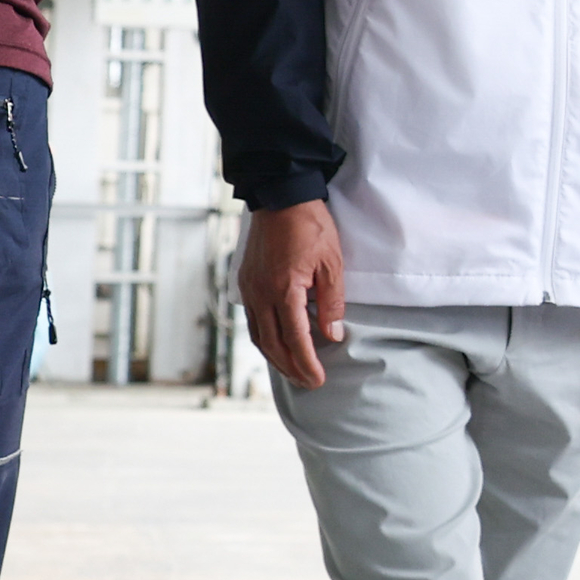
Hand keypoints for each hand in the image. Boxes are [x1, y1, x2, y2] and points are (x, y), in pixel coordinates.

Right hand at [239, 200, 349, 390]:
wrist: (280, 196)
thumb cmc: (310, 226)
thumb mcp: (332, 263)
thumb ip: (332, 301)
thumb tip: (331, 335)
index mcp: (284, 289)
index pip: (295, 338)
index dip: (306, 363)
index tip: (317, 380)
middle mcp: (261, 294)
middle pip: (273, 344)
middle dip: (291, 368)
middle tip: (308, 383)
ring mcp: (250, 289)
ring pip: (258, 336)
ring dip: (276, 358)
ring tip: (294, 372)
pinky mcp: (246, 283)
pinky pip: (252, 321)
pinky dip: (265, 339)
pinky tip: (277, 345)